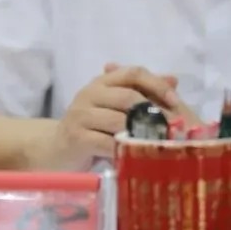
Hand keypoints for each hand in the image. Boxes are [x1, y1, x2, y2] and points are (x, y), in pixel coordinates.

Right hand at [43, 65, 190, 170]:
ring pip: (119, 120)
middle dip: (152, 113)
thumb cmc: (91, 129)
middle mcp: (89, 93)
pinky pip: (106, 142)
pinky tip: (135, 157)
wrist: (55, 151)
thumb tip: (174, 80)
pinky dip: (124, 150)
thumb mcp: (116, 108)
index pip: (133, 72)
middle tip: (170, 129)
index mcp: (103, 82)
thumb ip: (142, 94)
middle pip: (128, 96)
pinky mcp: (76, 137)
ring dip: (141, 134)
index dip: (157, 84)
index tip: (175, 101)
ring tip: (158, 145)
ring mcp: (80, 114)